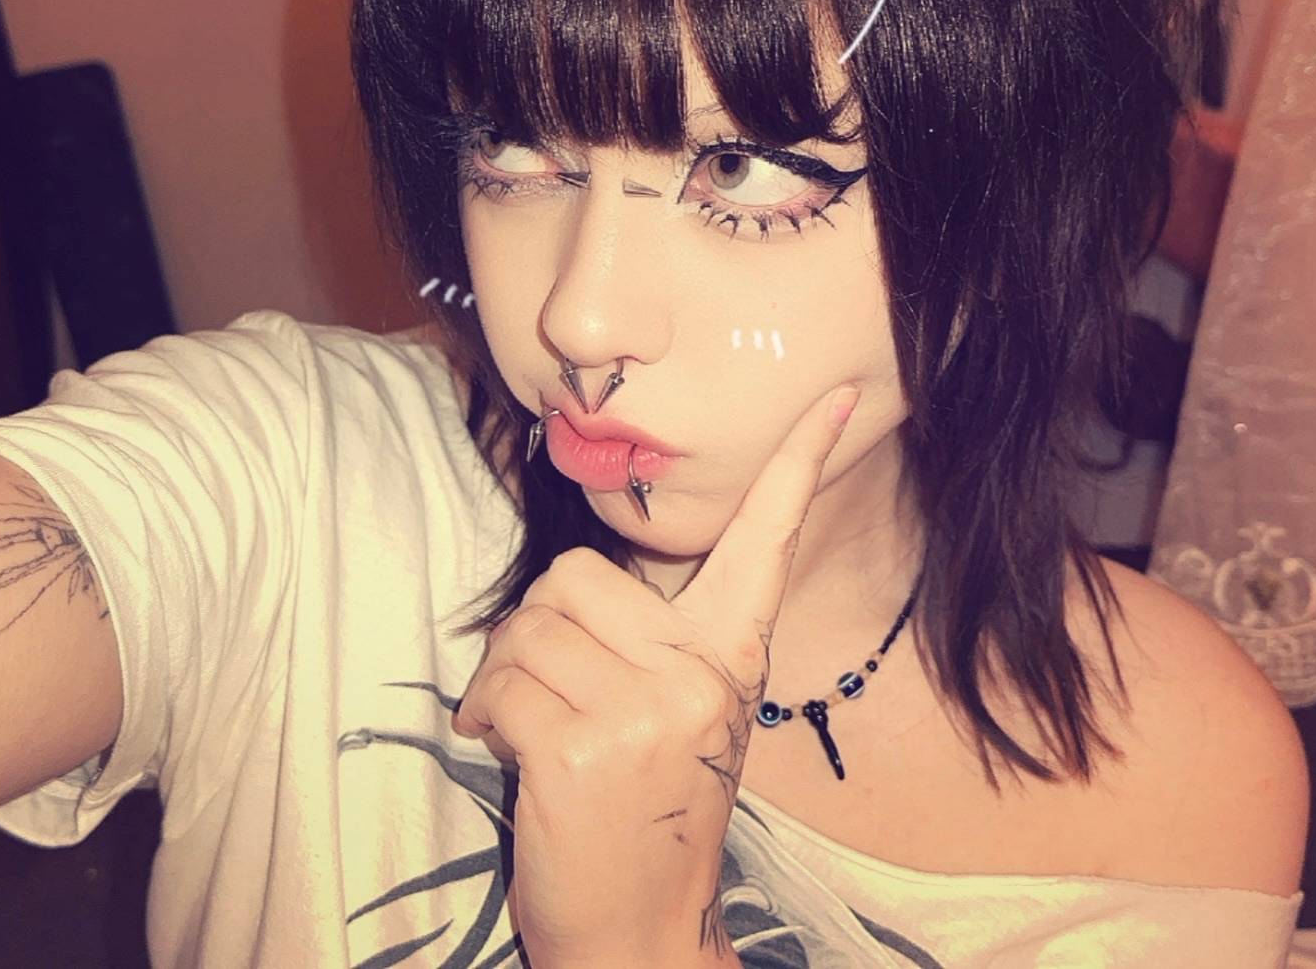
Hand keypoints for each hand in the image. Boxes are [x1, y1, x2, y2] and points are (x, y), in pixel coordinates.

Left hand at [452, 382, 861, 965]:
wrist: (635, 935)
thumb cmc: (643, 818)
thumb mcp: (680, 722)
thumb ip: (654, 646)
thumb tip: (584, 583)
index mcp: (731, 658)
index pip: (767, 545)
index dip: (796, 466)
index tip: (833, 399)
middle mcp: (700, 674)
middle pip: (576, 575)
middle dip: (537, 628)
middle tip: (543, 688)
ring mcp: (647, 711)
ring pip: (531, 625)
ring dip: (503, 676)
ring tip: (525, 725)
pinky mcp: (585, 746)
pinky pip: (503, 682)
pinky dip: (483, 712)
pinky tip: (505, 749)